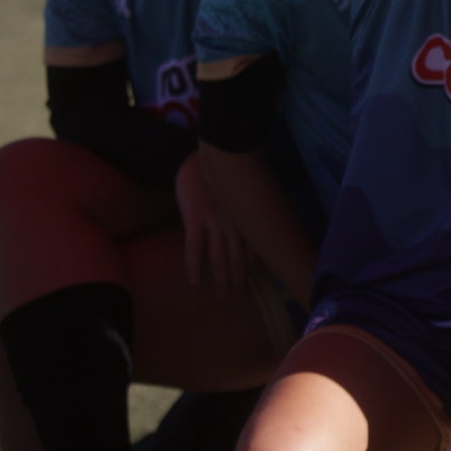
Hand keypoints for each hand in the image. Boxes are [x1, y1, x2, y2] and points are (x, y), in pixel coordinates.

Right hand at [174, 151, 250, 296]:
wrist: (205, 155)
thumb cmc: (226, 172)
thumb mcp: (244, 193)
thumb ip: (247, 212)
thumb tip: (253, 227)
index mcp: (249, 216)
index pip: (255, 248)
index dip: (253, 267)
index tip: (254, 281)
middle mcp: (236, 222)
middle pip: (238, 258)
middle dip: (238, 279)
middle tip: (236, 296)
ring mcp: (216, 222)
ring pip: (220, 258)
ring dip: (222, 280)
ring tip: (222, 295)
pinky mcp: (195, 219)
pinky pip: (195, 250)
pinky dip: (196, 268)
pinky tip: (197, 283)